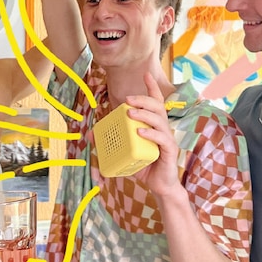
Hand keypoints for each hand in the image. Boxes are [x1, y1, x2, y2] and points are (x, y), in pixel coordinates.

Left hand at [125, 73, 180, 197]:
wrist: (160, 186)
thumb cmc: (144, 166)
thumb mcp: (126, 152)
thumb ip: (113, 143)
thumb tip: (92, 136)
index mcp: (155, 125)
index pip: (156, 102)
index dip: (152, 87)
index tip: (145, 74)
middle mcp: (163, 129)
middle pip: (157, 107)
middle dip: (143, 99)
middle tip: (128, 98)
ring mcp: (167, 139)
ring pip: (160, 120)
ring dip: (144, 114)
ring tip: (130, 112)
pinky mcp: (169, 151)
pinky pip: (162, 139)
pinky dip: (150, 133)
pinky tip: (140, 132)